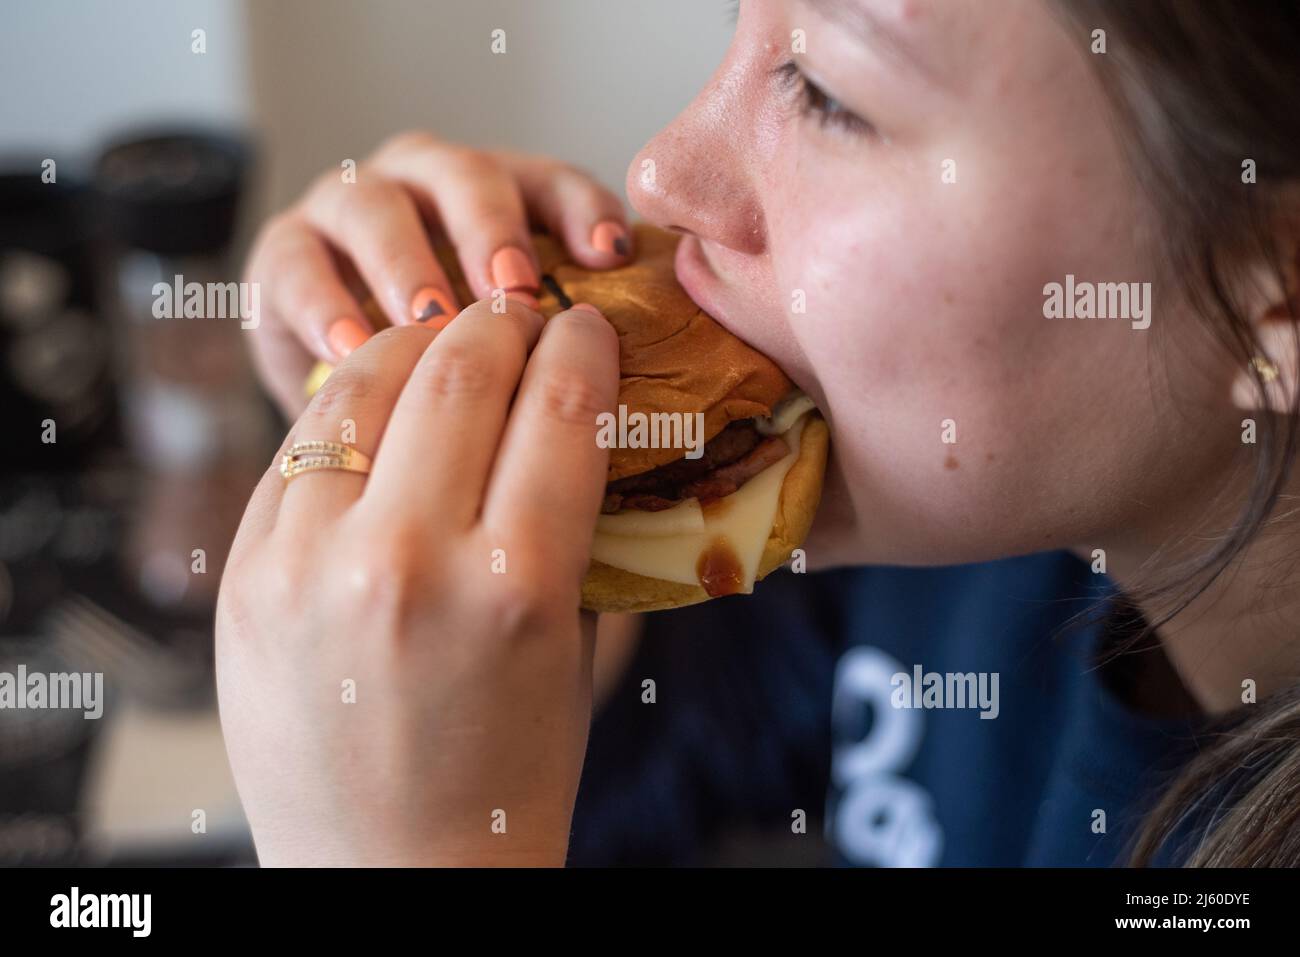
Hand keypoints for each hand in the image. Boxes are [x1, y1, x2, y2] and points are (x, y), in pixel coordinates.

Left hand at [215, 296, 619, 865]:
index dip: (582, 346)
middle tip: (522, 312)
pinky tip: (379, 403)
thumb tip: (566, 413)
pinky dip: (349, 409)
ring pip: (364, 388)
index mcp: (516, 587)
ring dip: (418, 345)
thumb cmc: (508, 772)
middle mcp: (407, 561)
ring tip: (448, 338)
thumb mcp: (570, 646)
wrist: (392, 874)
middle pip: (461, 373)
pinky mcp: (246, 576)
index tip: (587, 325)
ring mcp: (309, 565)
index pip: (559, 407)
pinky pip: (300, 448)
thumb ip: (570, 523)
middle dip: (503, 323)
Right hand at [243, 132, 632, 414]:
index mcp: (494, 197)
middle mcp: (422, 183)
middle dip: (491, 229)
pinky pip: (296, 262)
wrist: (339, 386)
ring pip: (374, 207)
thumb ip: (546, 337)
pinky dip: (325, 303)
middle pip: (462, 175)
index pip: (549, 181)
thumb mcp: (501, 345)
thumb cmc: (440, 362)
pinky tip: (353, 349)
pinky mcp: (283, 251)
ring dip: (407, 263)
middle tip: (515, 291)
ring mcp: (348, 209)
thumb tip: (610, 372)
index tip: (608, 257)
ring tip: (432, 323)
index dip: (581, 210)